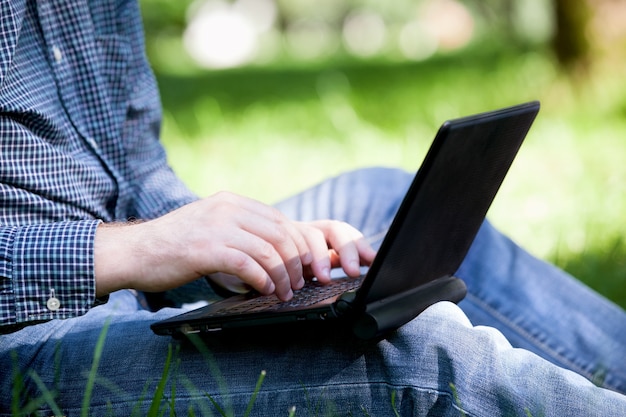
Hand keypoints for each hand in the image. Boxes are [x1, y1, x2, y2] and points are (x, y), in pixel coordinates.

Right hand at [94, 192, 375, 299]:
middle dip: (296, 262)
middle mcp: (228, 209)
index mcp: (232, 202)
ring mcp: (217, 227)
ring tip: (285, 293)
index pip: (280, 220)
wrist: (135, 251)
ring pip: (269, 251)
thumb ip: (240, 230)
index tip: (305, 267)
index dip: (298, 245)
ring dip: (283, 276)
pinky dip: (264, 280)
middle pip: (281, 235)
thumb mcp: (211, 226)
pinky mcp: (207, 249)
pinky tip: (265, 291)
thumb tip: (274, 250)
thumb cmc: (175, 245)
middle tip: (299, 284)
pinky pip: (249, 265)